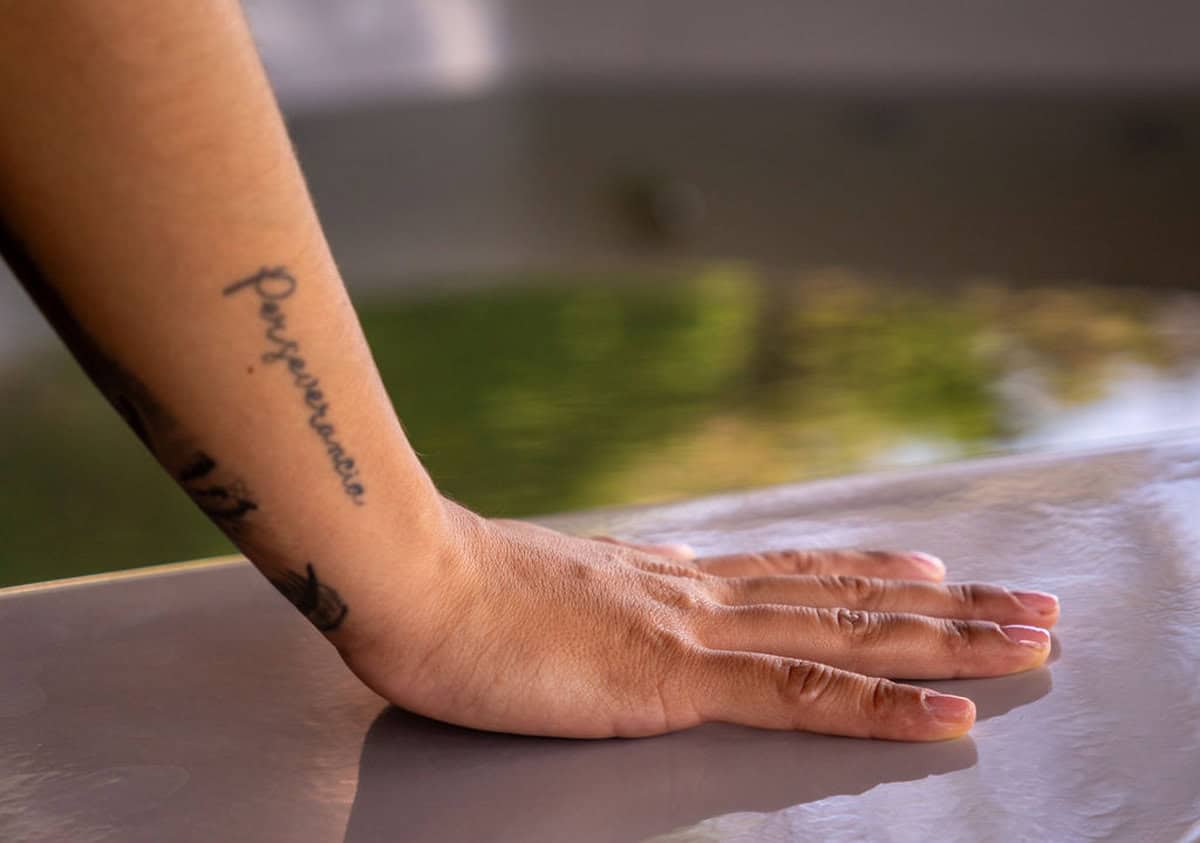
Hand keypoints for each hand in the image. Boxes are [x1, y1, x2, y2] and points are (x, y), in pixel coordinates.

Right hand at [340, 500, 1058, 740]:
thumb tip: (660, 575)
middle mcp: (699, 592)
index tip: (933, 566)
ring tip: (1029, 638)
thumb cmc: (455, 590)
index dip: (871, 571)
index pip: (794, 571)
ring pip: (849, 634)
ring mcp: (694, 632)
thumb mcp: (551, 583)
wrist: (408, 576)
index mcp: (669, 576)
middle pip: (848, 596)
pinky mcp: (674, 680)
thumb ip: (617, 588)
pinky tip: (946, 714)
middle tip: (1028, 600)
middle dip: (948, 604)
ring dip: (950, 641)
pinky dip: (880, 706)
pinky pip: (800, 696)